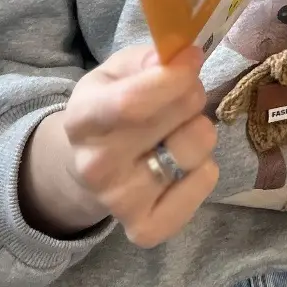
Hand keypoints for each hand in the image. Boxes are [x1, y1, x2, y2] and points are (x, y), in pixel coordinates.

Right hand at [20, 44, 218, 246]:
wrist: (92, 168)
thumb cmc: (112, 108)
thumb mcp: (118, 71)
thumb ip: (148, 59)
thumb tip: (183, 57)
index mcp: (83, 119)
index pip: (133, 103)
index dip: (174, 77)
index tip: (193, 58)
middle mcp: (96, 166)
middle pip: (175, 119)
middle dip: (192, 95)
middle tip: (183, 95)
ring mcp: (120, 202)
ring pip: (196, 149)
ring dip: (200, 130)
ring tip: (179, 131)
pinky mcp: (146, 229)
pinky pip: (204, 183)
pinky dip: (204, 167)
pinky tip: (183, 164)